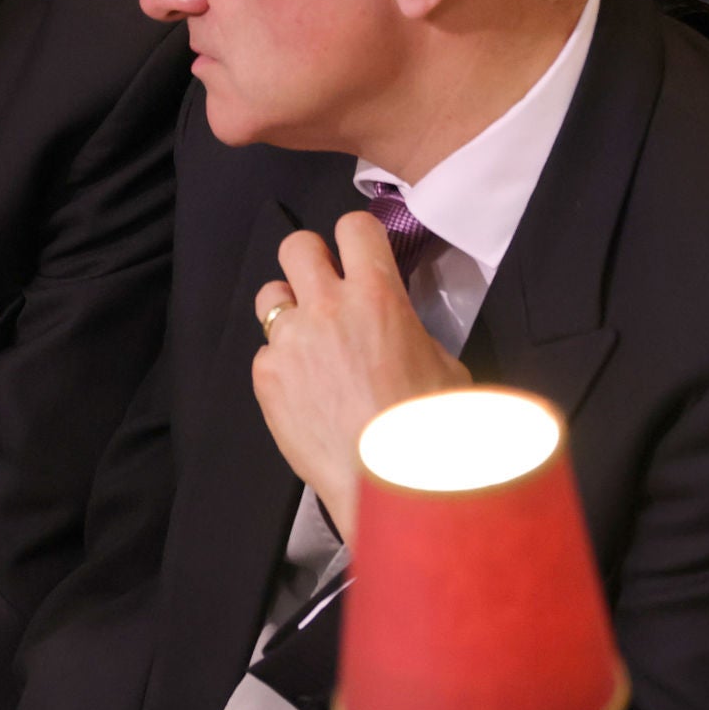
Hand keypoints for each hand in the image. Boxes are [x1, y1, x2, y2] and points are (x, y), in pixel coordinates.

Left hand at [250, 214, 470, 534]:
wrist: (392, 482)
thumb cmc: (430, 428)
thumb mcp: (443, 363)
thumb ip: (410, 330)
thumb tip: (398, 326)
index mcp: (378, 295)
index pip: (354, 226)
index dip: (357, 238)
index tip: (360, 255)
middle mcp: (327, 307)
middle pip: (297, 246)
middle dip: (310, 260)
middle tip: (326, 287)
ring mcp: (291, 342)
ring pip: (269, 296)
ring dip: (287, 309)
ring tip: (308, 338)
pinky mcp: (267, 378)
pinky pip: (265, 353)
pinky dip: (282, 365)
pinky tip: (305, 392)